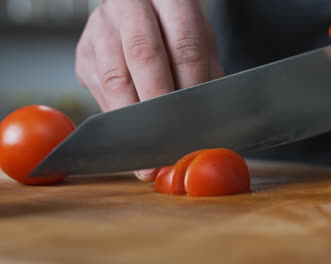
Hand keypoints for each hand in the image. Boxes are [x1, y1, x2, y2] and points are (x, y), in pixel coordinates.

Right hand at [76, 0, 222, 181]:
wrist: (137, 8)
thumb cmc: (174, 29)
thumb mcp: (199, 39)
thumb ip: (205, 71)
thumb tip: (208, 118)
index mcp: (169, 1)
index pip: (184, 47)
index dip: (190, 88)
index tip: (195, 121)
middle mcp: (129, 8)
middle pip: (144, 57)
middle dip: (158, 105)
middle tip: (168, 140)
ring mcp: (101, 29)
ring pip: (114, 77)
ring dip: (132, 119)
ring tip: (146, 149)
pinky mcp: (83, 53)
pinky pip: (97, 91)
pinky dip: (116, 117)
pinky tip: (129, 133)